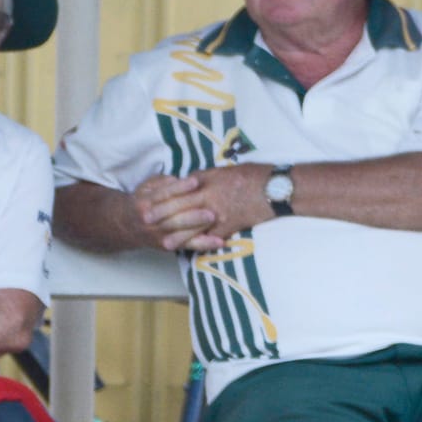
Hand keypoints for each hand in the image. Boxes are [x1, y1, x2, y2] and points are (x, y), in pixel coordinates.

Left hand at [134, 166, 272, 251]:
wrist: (276, 188)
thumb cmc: (253, 175)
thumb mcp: (225, 170)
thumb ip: (205, 177)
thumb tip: (189, 181)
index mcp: (207, 181)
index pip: (179, 188)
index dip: (162, 196)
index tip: (148, 200)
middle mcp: (210, 197)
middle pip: (181, 207)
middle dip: (162, 215)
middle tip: (144, 221)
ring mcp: (219, 213)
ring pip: (193, 226)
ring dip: (178, 236)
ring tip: (164, 243)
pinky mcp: (229, 226)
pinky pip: (212, 237)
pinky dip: (202, 244)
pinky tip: (192, 251)